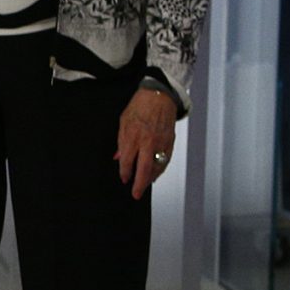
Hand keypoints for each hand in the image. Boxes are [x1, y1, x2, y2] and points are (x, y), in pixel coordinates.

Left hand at [115, 84, 178, 199]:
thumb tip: (119, 157)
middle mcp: (148, 142)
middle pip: (144, 168)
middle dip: (140, 183)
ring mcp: (161, 143)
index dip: (125, 173)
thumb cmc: (140, 106)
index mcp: (133, 137)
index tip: (124, 179)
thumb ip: (121, 142)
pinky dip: (161, 169)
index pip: (128, 161)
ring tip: (145, 186)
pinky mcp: (170, 141)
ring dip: (151, 178)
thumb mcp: (123, 122)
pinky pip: (165, 160)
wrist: (160, 96)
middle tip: (136, 194)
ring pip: (157, 166)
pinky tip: (156, 174)